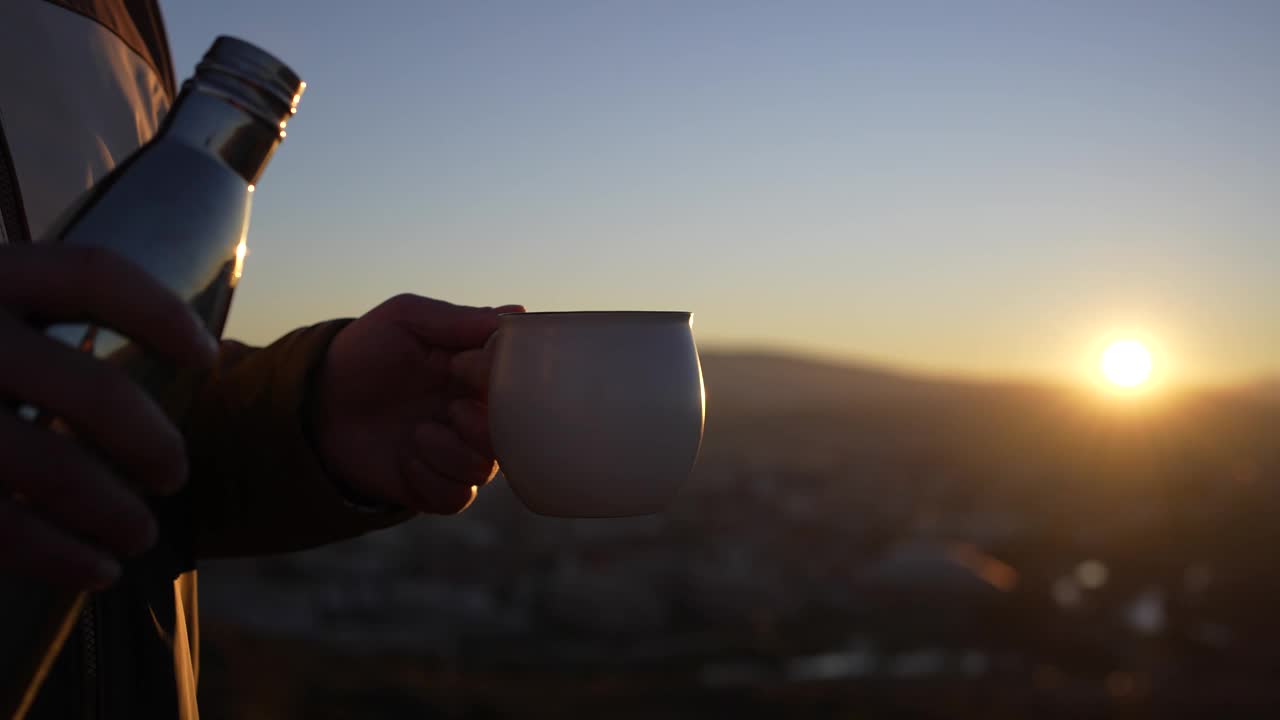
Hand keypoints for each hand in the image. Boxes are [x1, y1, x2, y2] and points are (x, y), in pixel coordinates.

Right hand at [0, 245, 217, 588]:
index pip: (94, 276)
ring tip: (140, 534)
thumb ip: (42, 318)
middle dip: (150, 441)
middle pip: (89, 387)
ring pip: (47, 465)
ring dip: (112, 511)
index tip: (208, 358)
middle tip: (174, 473)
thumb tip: (188, 357)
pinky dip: (57, 556)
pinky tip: (96, 571)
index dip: (163, 316)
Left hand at [309, 294, 522, 513]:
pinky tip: (405, 458)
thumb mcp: (405, 319)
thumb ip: (458, 319)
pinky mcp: (435, 487)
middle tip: (453, 410)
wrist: (315, 404)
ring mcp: (457, 453)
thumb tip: (517, 312)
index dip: (501, 379)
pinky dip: (432, 479)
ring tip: (417, 434)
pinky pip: (458, 496)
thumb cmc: (364, 354)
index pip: (522, 381)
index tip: (461, 367)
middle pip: (517, 434)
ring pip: (488, 468)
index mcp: (478, 374)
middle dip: (486, 425)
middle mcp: (476, 415)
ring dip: (453, 453)